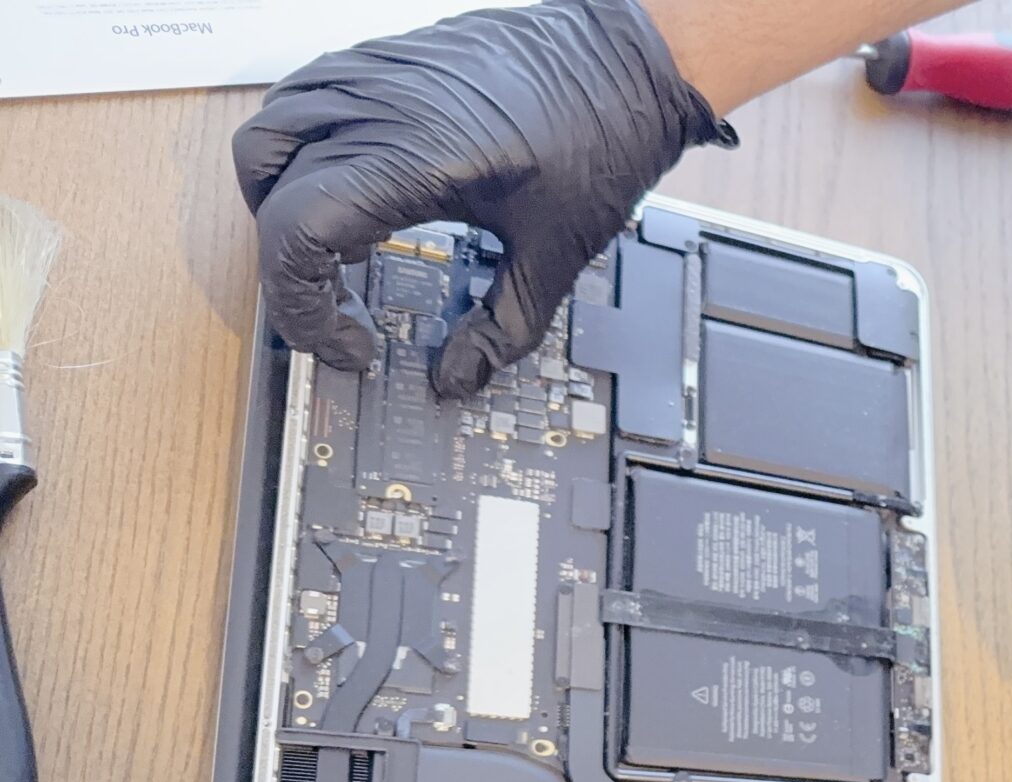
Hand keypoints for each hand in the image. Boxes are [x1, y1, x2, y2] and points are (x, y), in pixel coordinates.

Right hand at [232, 0, 731, 395]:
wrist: (629, 59)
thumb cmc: (603, 134)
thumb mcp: (558, 254)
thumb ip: (505, 328)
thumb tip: (461, 377)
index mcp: (412, 159)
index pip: (294, 235)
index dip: (302, 307)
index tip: (348, 344)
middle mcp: (375, 108)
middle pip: (271, 199)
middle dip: (296, 273)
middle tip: (347, 311)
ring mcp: (370, 75)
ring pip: (265, 142)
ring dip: (280, 206)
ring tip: (342, 250)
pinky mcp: (380, 58)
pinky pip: (297, 101)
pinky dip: (299, 154)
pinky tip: (353, 189)